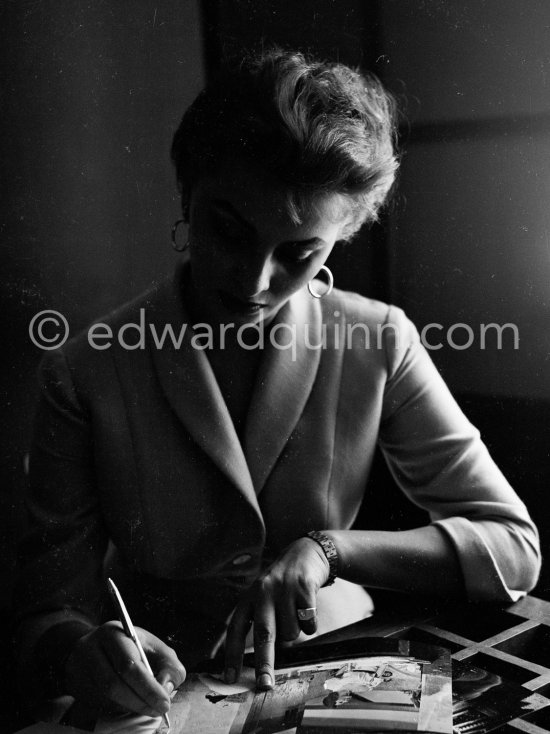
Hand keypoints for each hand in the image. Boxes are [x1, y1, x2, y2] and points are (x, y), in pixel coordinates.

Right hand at [64, 621, 185, 716]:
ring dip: (130, 706)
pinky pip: (98, 704)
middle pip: (114, 684)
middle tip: (158, 710)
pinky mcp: (75, 686)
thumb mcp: (153, 646)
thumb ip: (168, 663)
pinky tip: (130, 704)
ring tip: (148, 707)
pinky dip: (118, 708)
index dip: (148, 687)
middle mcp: (91, 649)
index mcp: (113, 633)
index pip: (129, 664)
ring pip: (106, 698)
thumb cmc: (130, 647)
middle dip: (140, 701)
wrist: (93, 646)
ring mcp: (79, 669)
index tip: (165, 702)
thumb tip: (166, 687)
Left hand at [224, 537, 329, 690]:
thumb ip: (259, 621)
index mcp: (249, 596)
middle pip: (264, 634)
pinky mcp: (304, 588)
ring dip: (295, 631)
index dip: (232, 654)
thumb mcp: (263, 595)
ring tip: (295, 612)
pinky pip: (309, 623)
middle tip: (264, 685)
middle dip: (264, 663)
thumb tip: (257, 660)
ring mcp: (284, 588)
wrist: (307, 552)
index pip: (236, 628)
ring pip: (291, 632)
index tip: (229, 678)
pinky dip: (310, 623)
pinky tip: (308, 607)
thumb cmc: (282, 583)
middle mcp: (264, 591)